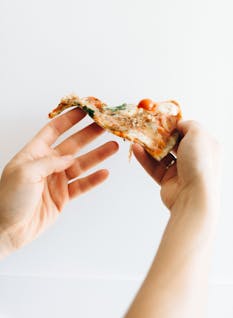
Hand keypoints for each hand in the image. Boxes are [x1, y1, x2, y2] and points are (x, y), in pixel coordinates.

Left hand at [0, 108, 117, 256]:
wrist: (7, 230)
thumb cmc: (8, 199)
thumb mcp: (25, 173)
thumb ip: (50, 162)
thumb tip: (70, 158)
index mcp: (35, 153)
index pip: (54, 130)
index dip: (69, 120)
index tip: (84, 110)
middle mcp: (47, 164)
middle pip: (73, 145)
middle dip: (89, 134)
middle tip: (105, 125)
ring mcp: (57, 180)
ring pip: (82, 164)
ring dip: (98, 155)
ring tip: (113, 146)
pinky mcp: (63, 196)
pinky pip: (82, 185)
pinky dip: (94, 180)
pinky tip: (105, 173)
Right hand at [133, 120, 220, 214]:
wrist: (193, 195)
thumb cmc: (200, 164)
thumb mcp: (198, 134)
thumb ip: (188, 124)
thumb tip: (179, 124)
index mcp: (206, 147)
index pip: (189, 132)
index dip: (175, 125)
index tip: (161, 119)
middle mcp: (194, 159)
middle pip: (174, 143)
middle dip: (160, 136)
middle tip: (147, 128)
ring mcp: (181, 171)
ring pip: (162, 155)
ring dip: (149, 146)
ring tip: (137, 137)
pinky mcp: (168, 181)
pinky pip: (154, 167)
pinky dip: (144, 158)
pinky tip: (136, 149)